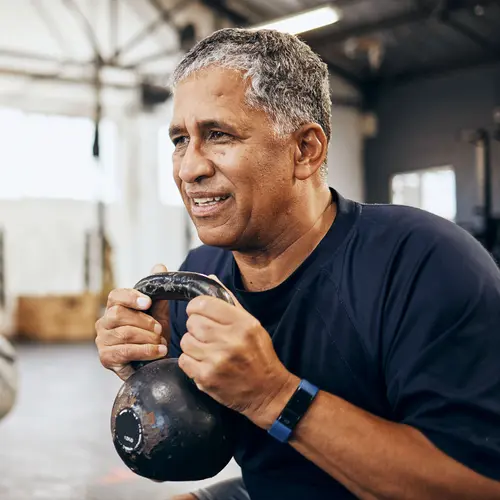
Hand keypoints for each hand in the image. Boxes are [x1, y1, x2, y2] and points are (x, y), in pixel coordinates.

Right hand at [95, 264, 170, 380]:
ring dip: (148, 338)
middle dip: (144, 321)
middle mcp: (104, 322)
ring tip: (162, 343)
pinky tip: (159, 351)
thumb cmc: (153, 336)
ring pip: (124, 333)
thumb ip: (158, 293)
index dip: (131, 297)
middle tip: (160, 329)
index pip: (115, 295)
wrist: (155, 362)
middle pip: (119, 314)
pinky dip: (146, 351)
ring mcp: (102, 340)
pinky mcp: (106, 358)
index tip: (147, 302)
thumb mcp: (159, 313)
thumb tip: (159, 266)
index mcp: (115, 307)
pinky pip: (125, 351)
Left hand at [179, 276, 298, 428]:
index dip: (196, 306)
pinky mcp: (207, 378)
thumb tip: (210, 279)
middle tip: (205, 334)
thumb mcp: (251, 324)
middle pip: (192, 322)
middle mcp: (230, 340)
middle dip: (195, 327)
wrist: (268, 391)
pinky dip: (190, 361)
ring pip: (185, 341)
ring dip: (192, 344)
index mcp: (242, 324)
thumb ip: (229, 302)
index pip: (203, 304)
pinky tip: (203, 363)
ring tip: (206, 350)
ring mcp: (217, 360)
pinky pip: (184, 361)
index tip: (198, 312)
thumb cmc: (259, 355)